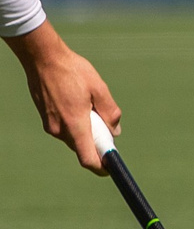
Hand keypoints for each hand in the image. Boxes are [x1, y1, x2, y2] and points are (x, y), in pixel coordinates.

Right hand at [6, 22, 118, 172]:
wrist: (43, 59)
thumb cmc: (73, 71)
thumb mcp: (100, 89)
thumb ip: (110, 113)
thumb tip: (115, 132)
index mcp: (75, 124)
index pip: (87, 158)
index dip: (101, 167)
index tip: (112, 169)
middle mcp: (59, 129)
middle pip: (83, 147)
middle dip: (97, 141)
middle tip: (108, 125)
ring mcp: (50, 125)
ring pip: (75, 137)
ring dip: (87, 130)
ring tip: (91, 105)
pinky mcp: (46, 119)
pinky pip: (66, 129)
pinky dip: (77, 123)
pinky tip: (79, 103)